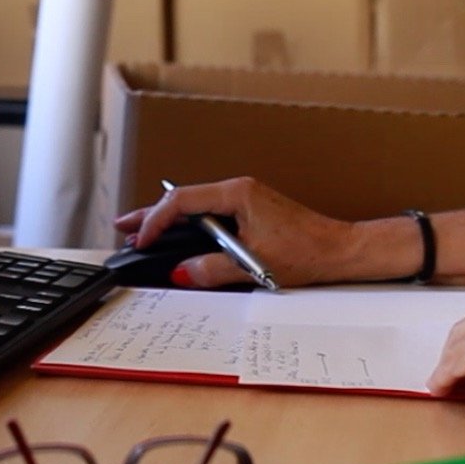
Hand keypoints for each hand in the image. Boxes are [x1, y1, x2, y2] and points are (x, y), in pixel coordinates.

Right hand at [112, 177, 357, 288]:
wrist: (341, 250)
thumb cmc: (307, 252)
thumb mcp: (254, 265)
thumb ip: (213, 269)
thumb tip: (182, 272)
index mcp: (237, 194)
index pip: (183, 201)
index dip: (156, 221)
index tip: (141, 240)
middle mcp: (239, 190)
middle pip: (185, 199)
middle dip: (152, 213)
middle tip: (123, 225)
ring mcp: (245, 199)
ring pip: (196, 206)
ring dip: (169, 219)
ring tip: (142, 230)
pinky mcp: (251, 211)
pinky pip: (210, 213)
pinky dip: (189, 224)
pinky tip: (178, 235)